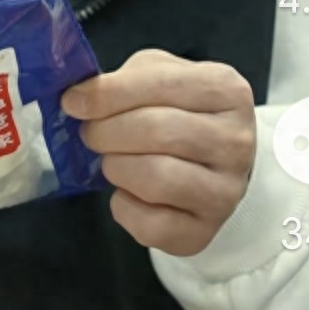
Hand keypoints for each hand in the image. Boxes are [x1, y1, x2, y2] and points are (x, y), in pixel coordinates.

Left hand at [61, 49, 255, 256]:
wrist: (209, 167)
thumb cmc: (178, 115)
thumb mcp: (158, 78)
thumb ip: (123, 80)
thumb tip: (80, 97)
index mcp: (226, 90)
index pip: (161, 84)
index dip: (108, 94)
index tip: (73, 102)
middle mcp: (236, 141)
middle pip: (158, 131)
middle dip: (107, 132)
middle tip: (91, 134)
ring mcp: (225, 190)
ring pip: (156, 178)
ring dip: (117, 168)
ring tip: (114, 161)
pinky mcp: (204, 231)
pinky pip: (151, 224)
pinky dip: (124, 208)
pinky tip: (129, 194)